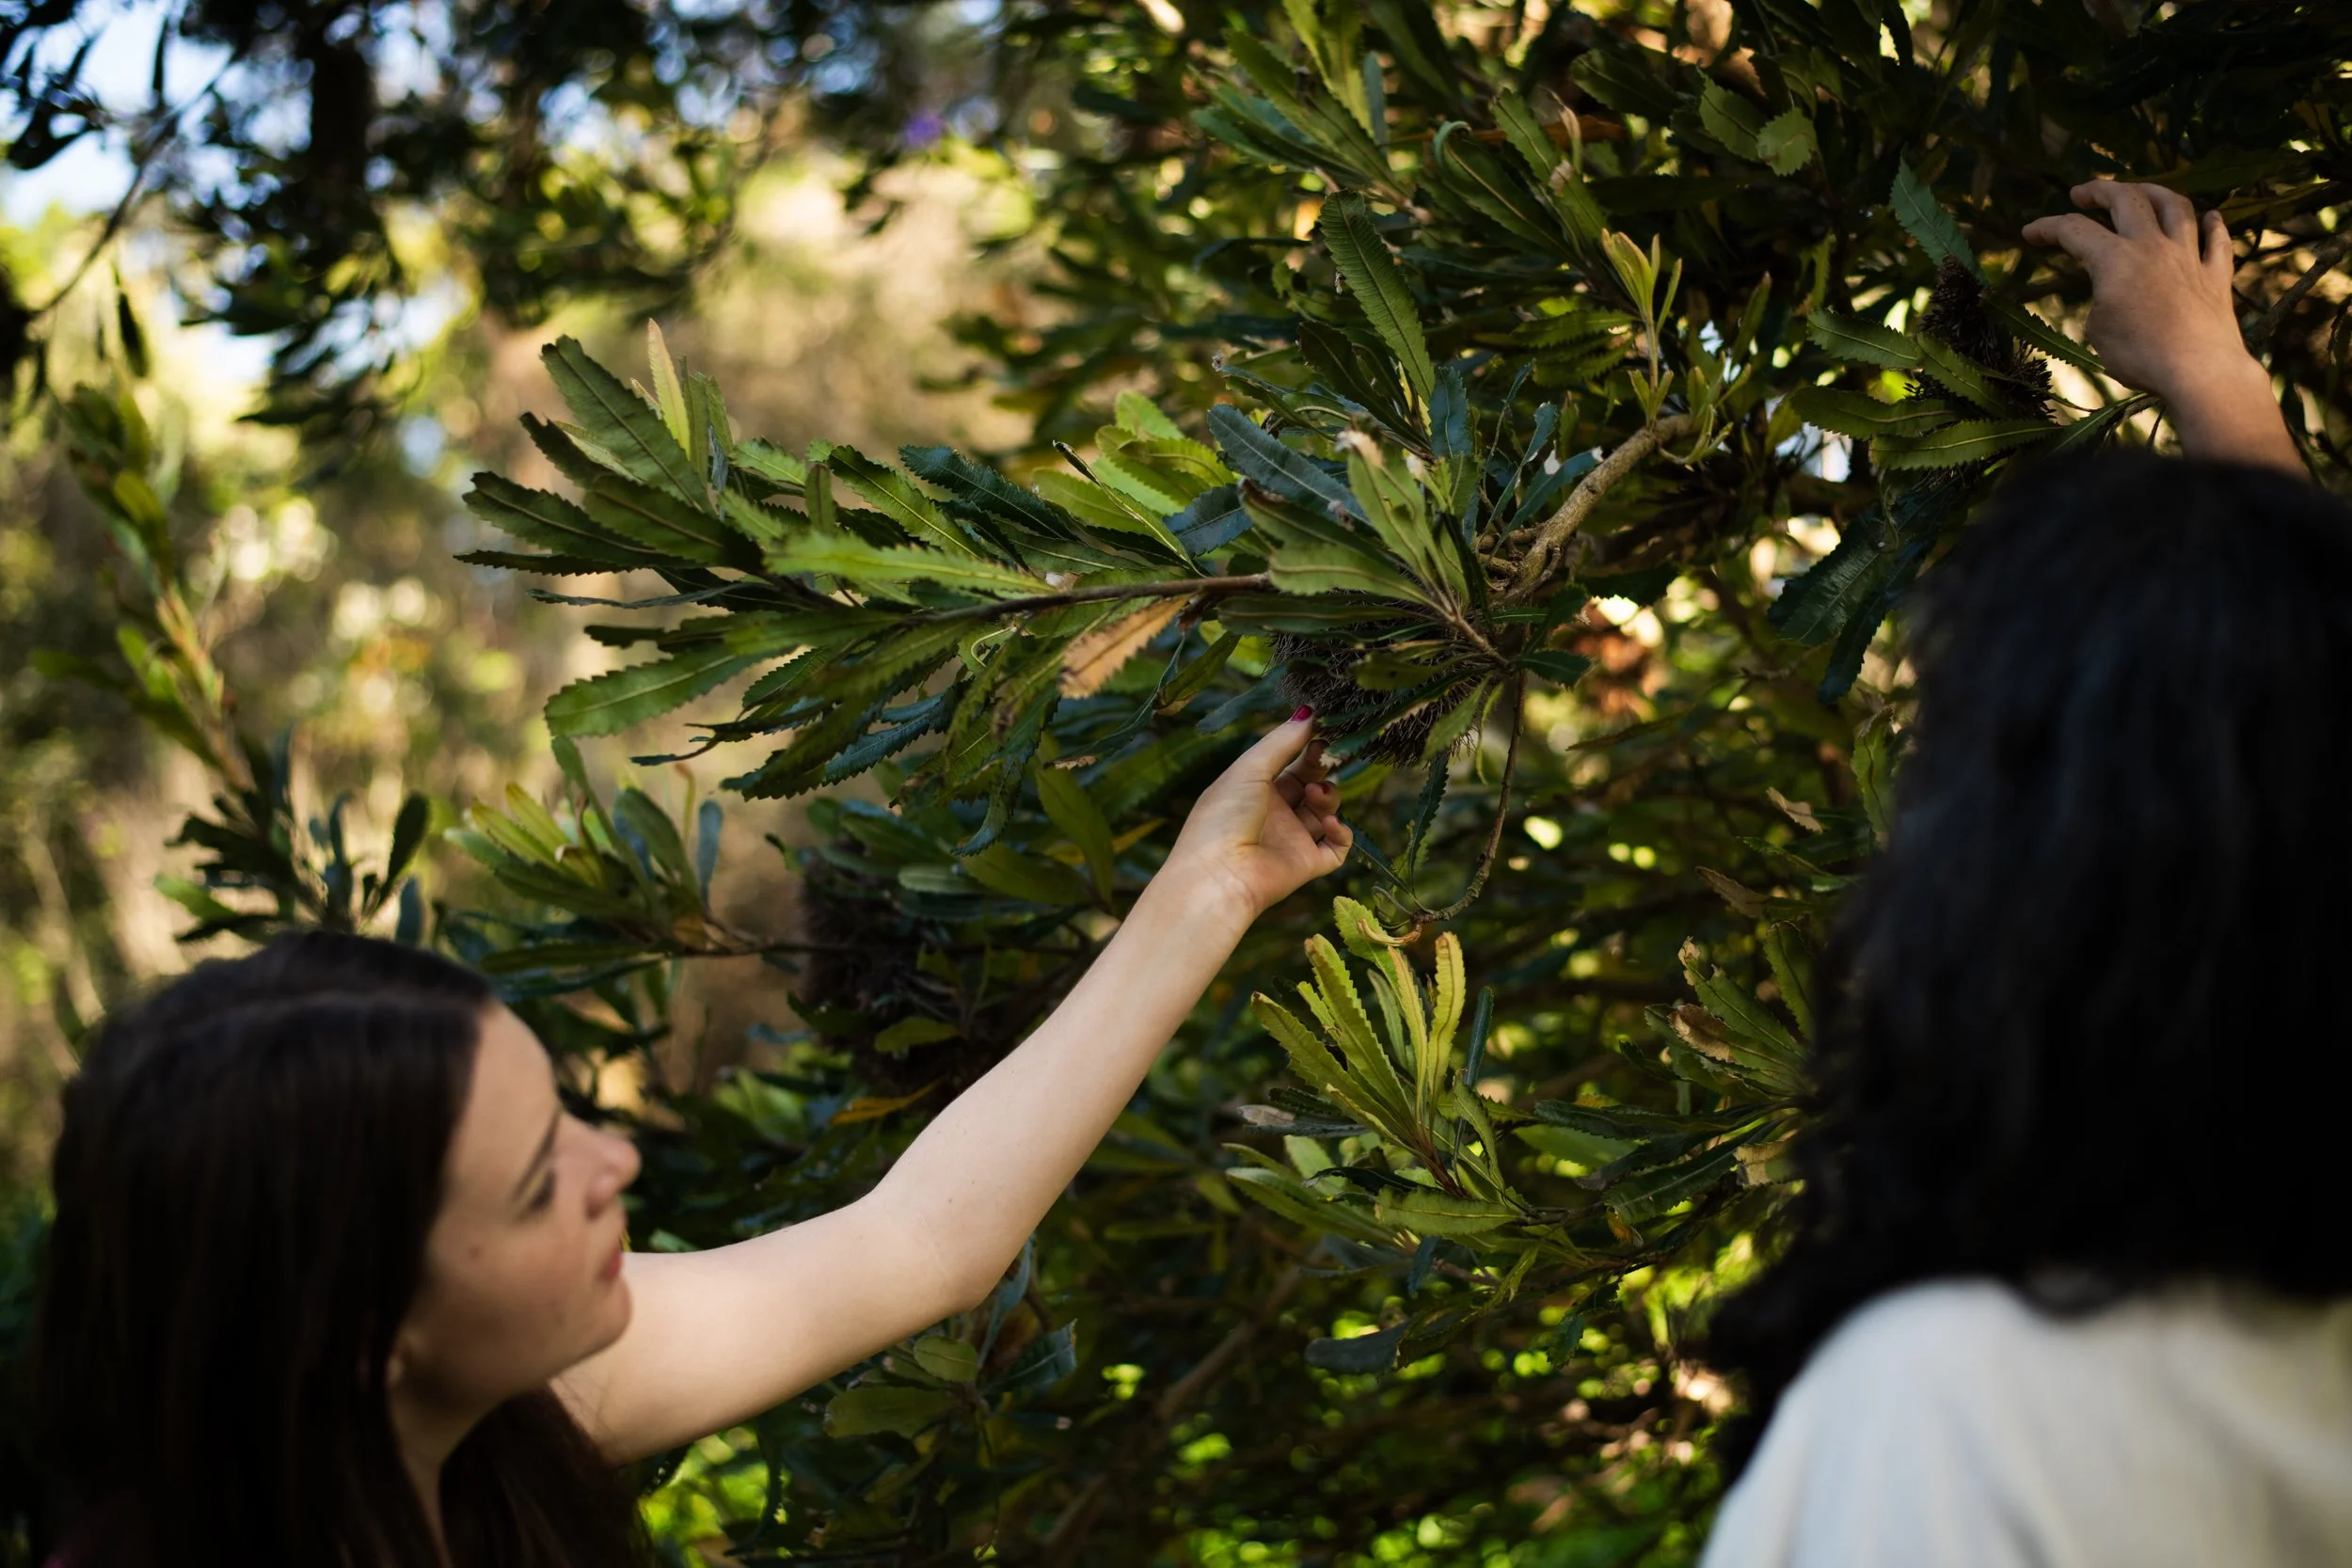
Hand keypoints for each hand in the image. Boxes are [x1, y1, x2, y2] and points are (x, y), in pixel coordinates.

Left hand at [1156, 707, 1352, 922]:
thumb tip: (1310, 711)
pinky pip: (1336, 847)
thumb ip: (1281, 741)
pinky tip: (1330, 823)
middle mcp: (1274, 812)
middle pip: (1311, 782)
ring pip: (1326, 811)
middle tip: (1328, 755)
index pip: (1290, 761)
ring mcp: (1291, 838)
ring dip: (1329, 797)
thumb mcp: (1249, 769)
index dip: (1308, 746)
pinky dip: (1340, 832)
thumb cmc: (1223, 817)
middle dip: (1322, 767)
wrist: (1218, 876)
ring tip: (1316, 796)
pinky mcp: (1307, 864)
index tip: (1324, 730)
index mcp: (1254, 787)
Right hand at [2020, 180, 2299, 471]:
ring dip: (2154, 192)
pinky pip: (2217, 240)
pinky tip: (2210, 216)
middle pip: (2127, 200)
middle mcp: (2153, 247)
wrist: (2198, 369)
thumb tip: (2112, 294)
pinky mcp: (2216, 276)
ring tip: (2140, 191)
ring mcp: (2189, 257)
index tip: (2030, 231)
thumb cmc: (2139, 355)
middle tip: (2082, 193)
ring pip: (2175, 207)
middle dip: (2100, 191)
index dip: (2048, 227)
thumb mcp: (2098, 330)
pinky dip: (2213, 224)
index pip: (2074, 231)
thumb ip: (2101, 300)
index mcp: (2115, 260)